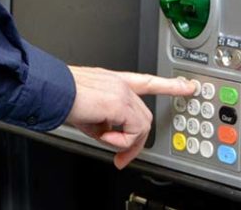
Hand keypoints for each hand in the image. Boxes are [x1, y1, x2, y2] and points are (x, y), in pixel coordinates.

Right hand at [65, 66, 196, 169]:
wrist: (52, 90)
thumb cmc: (61, 97)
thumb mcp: (88, 112)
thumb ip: (105, 121)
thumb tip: (111, 137)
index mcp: (113, 81)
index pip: (147, 81)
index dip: (170, 85)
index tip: (188, 85)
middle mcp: (120, 83)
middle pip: (145, 117)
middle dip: (136, 142)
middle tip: (121, 159)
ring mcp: (123, 92)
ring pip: (142, 126)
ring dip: (126, 143)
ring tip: (106, 143)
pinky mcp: (121, 103)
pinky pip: (133, 132)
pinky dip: (119, 141)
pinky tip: (103, 136)